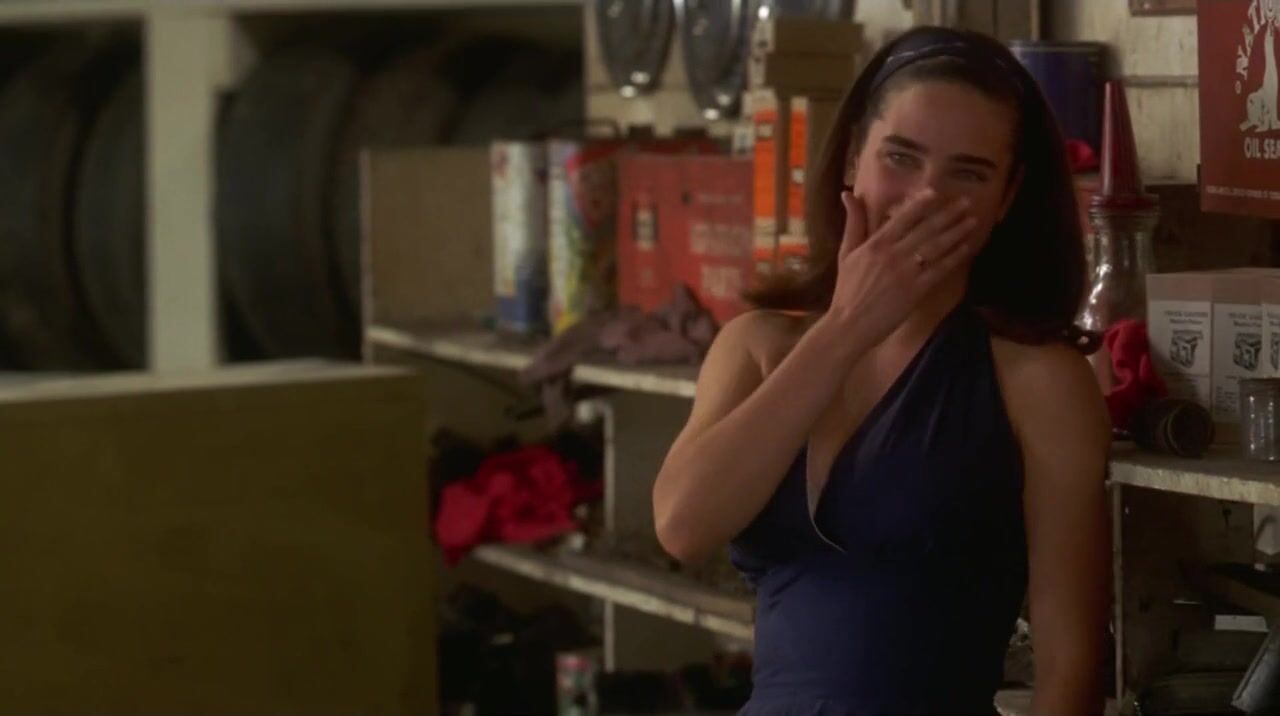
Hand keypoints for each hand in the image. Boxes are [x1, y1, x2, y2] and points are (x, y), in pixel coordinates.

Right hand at [827, 188, 977, 341]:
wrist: (849, 324)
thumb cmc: (847, 289)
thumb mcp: (846, 252)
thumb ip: (853, 222)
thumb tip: (847, 193)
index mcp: (876, 243)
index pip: (903, 218)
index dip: (921, 203)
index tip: (936, 192)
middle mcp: (894, 254)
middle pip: (926, 229)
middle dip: (948, 214)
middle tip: (966, 203)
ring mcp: (907, 272)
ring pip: (937, 247)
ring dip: (956, 232)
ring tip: (972, 221)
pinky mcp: (916, 290)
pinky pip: (940, 270)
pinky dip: (954, 257)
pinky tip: (967, 248)